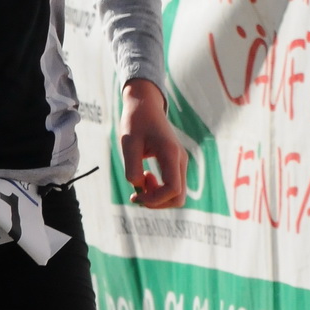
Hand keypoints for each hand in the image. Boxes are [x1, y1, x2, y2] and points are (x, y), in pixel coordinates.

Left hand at [120, 78, 185, 208]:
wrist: (145, 106)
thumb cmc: (135, 123)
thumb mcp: (128, 144)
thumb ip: (132, 168)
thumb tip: (139, 187)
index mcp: (170, 153)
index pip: (173, 189)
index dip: (154, 200)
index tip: (135, 195)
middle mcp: (180, 160)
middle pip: (178, 198)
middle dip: (156, 202)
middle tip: (137, 192)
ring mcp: (180, 163)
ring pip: (177, 195)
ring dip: (157, 197)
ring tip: (141, 180)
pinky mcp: (176, 164)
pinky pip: (172, 187)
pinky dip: (158, 190)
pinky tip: (145, 176)